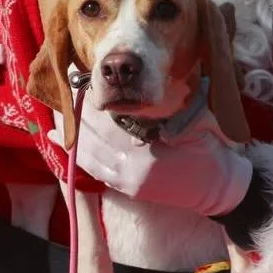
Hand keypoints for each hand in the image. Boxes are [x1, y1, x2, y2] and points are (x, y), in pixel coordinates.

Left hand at [58, 106, 253, 216]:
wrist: (218, 188)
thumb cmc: (207, 151)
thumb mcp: (191, 121)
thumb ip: (166, 107)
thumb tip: (138, 87)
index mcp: (145, 151)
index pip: (108, 122)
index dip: (90, 102)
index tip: (79, 82)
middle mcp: (130, 168)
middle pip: (92, 139)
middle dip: (74, 118)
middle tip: (59, 96)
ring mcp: (128, 182)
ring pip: (89, 156)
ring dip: (72, 137)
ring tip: (54, 119)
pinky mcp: (129, 190)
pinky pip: (96, 171)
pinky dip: (79, 156)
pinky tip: (64, 143)